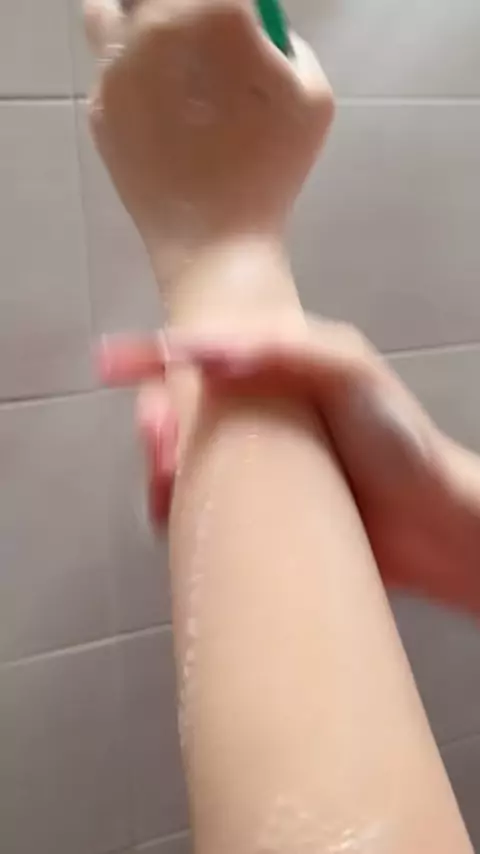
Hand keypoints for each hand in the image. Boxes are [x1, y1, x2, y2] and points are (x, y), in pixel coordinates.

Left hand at [84, 0, 333, 280]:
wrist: (215, 242)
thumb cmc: (273, 172)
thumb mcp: (314, 97)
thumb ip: (288, 44)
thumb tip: (256, 32)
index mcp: (213, 13)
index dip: (231, 6)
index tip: (242, 21)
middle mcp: (154, 26)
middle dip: (185, 10)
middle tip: (203, 32)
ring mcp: (117, 68)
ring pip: (111, 7)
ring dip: (137, 16)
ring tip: (163, 48)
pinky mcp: (100, 108)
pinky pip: (109, 66)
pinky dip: (130, 69)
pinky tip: (158, 105)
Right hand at [100, 318, 479, 612]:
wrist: (430, 527)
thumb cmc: (399, 446)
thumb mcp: (354, 377)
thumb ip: (291, 352)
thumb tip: (214, 350)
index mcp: (283, 366)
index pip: (204, 350)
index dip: (158, 354)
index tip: (112, 362)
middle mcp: (264, 408)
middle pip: (183, 402)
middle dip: (155, 420)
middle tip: (158, 449)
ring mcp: (258, 457)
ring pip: (184, 452)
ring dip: (160, 467)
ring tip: (166, 489)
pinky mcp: (257, 503)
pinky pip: (199, 496)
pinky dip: (175, 503)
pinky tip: (173, 515)